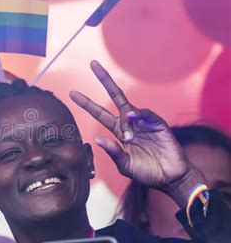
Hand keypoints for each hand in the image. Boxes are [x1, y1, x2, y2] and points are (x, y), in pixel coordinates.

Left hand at [70, 60, 204, 206]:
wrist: (170, 178)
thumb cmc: (147, 173)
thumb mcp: (125, 165)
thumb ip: (113, 152)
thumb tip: (97, 139)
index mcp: (119, 132)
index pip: (100, 113)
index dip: (87, 103)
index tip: (72, 93)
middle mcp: (130, 124)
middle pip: (115, 96)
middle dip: (104, 80)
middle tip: (93, 64)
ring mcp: (144, 123)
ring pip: (129, 110)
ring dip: (126, 121)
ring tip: (129, 137)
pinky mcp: (158, 125)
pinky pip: (146, 114)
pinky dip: (139, 115)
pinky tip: (134, 119)